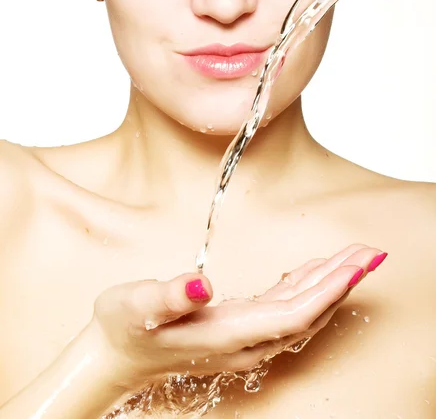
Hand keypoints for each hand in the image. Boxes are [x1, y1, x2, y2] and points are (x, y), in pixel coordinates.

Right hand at [90, 244, 385, 388]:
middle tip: (370, 252)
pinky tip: (313, 272)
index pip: (293, 314)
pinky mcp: (237, 328)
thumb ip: (169, 297)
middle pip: (307, 313)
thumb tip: (200, 285)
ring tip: (353, 257)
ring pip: (300, 312)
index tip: (355, 265)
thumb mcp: (136, 306)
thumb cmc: (124, 329)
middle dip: (341, 282)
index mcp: (227, 334)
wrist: (114, 357)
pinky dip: (305, 288)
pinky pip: (284, 309)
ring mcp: (242, 338)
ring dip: (329, 284)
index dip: (328, 290)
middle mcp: (243, 341)